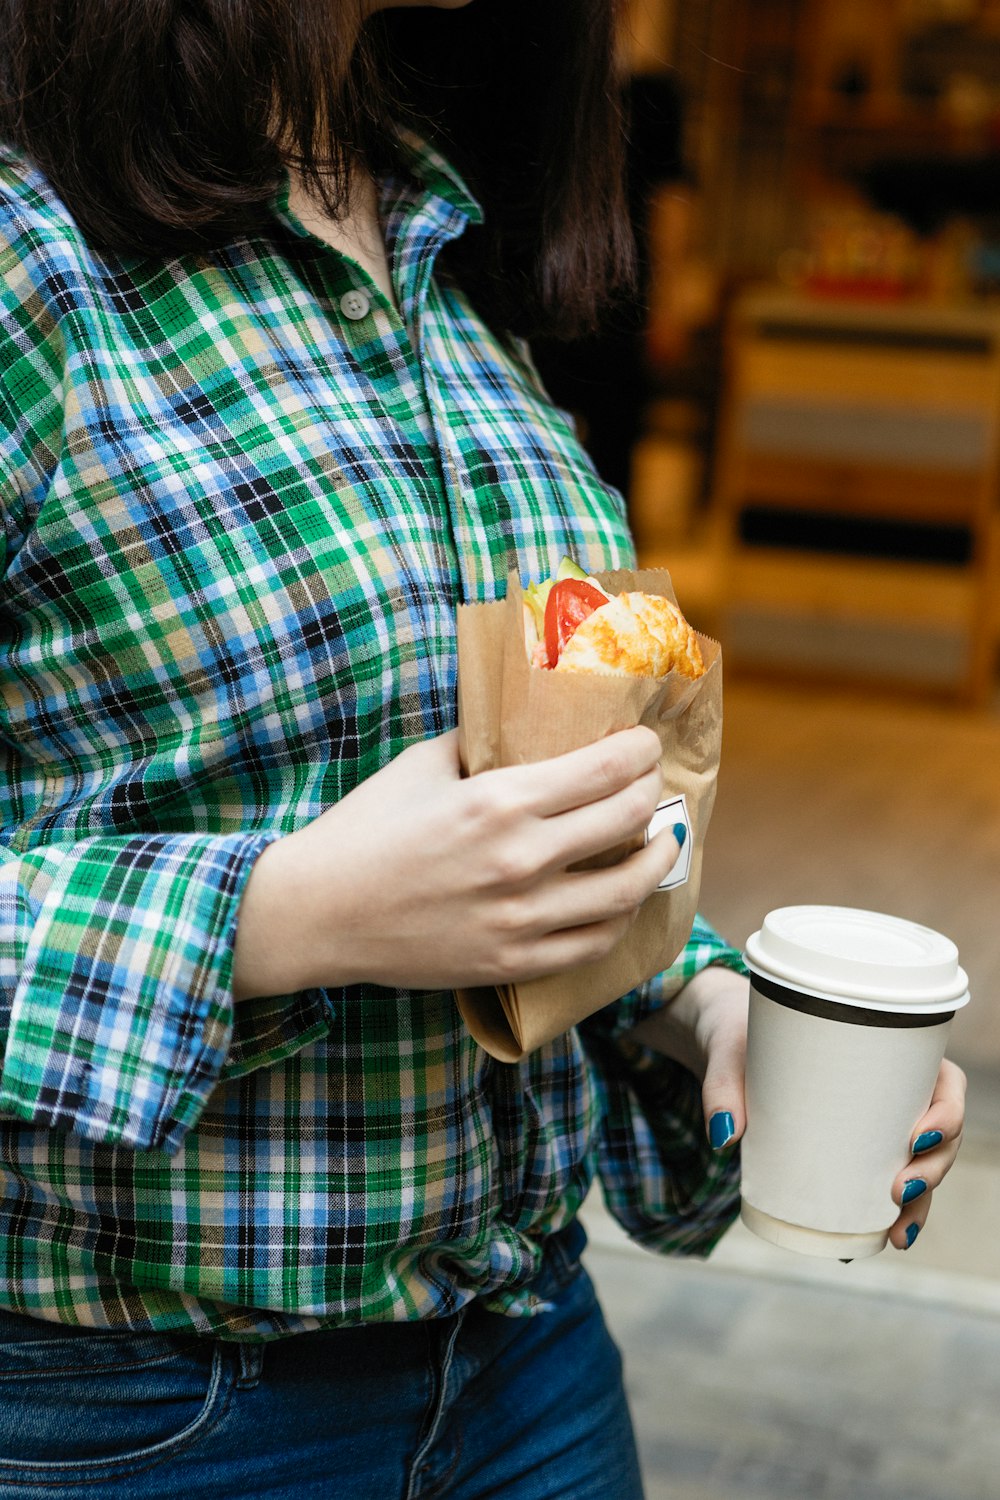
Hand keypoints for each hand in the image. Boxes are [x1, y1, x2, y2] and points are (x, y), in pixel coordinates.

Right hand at [233, 726, 684, 996]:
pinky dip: (620, 916)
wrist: (318, 911)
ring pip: (625, 888)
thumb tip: (522, 721)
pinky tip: (622, 898)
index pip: (607, 768)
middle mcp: (521, 859)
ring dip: (655, 858)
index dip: (642, 750)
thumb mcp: (422, 765)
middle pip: (628, 819)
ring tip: (660, 842)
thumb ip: (480, 741)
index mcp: (500, 801)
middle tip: (652, 784)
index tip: (647, 744)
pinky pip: (593, 943)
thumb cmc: (365, 830)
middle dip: (653, 793)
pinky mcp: (512, 961)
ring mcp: (521, 918)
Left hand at [632, 976, 968, 1250]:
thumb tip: (723, 1135)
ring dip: (921, 1203)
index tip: (921, 1135)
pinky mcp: (853, 1149)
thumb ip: (722, 1087)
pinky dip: (892, 1212)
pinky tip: (883, 1239)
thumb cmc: (740, 1033)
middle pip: (941, 1134)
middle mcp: (892, 1089)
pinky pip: (887, 1182)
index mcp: (885, 1049)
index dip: (949, 1113)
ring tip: (897, 1233)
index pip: (945, 1082)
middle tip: (898, 1190)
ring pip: (922, 1165)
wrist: (725, 1042)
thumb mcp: (731, 1050)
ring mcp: (876, 1123)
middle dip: (934, 1169)